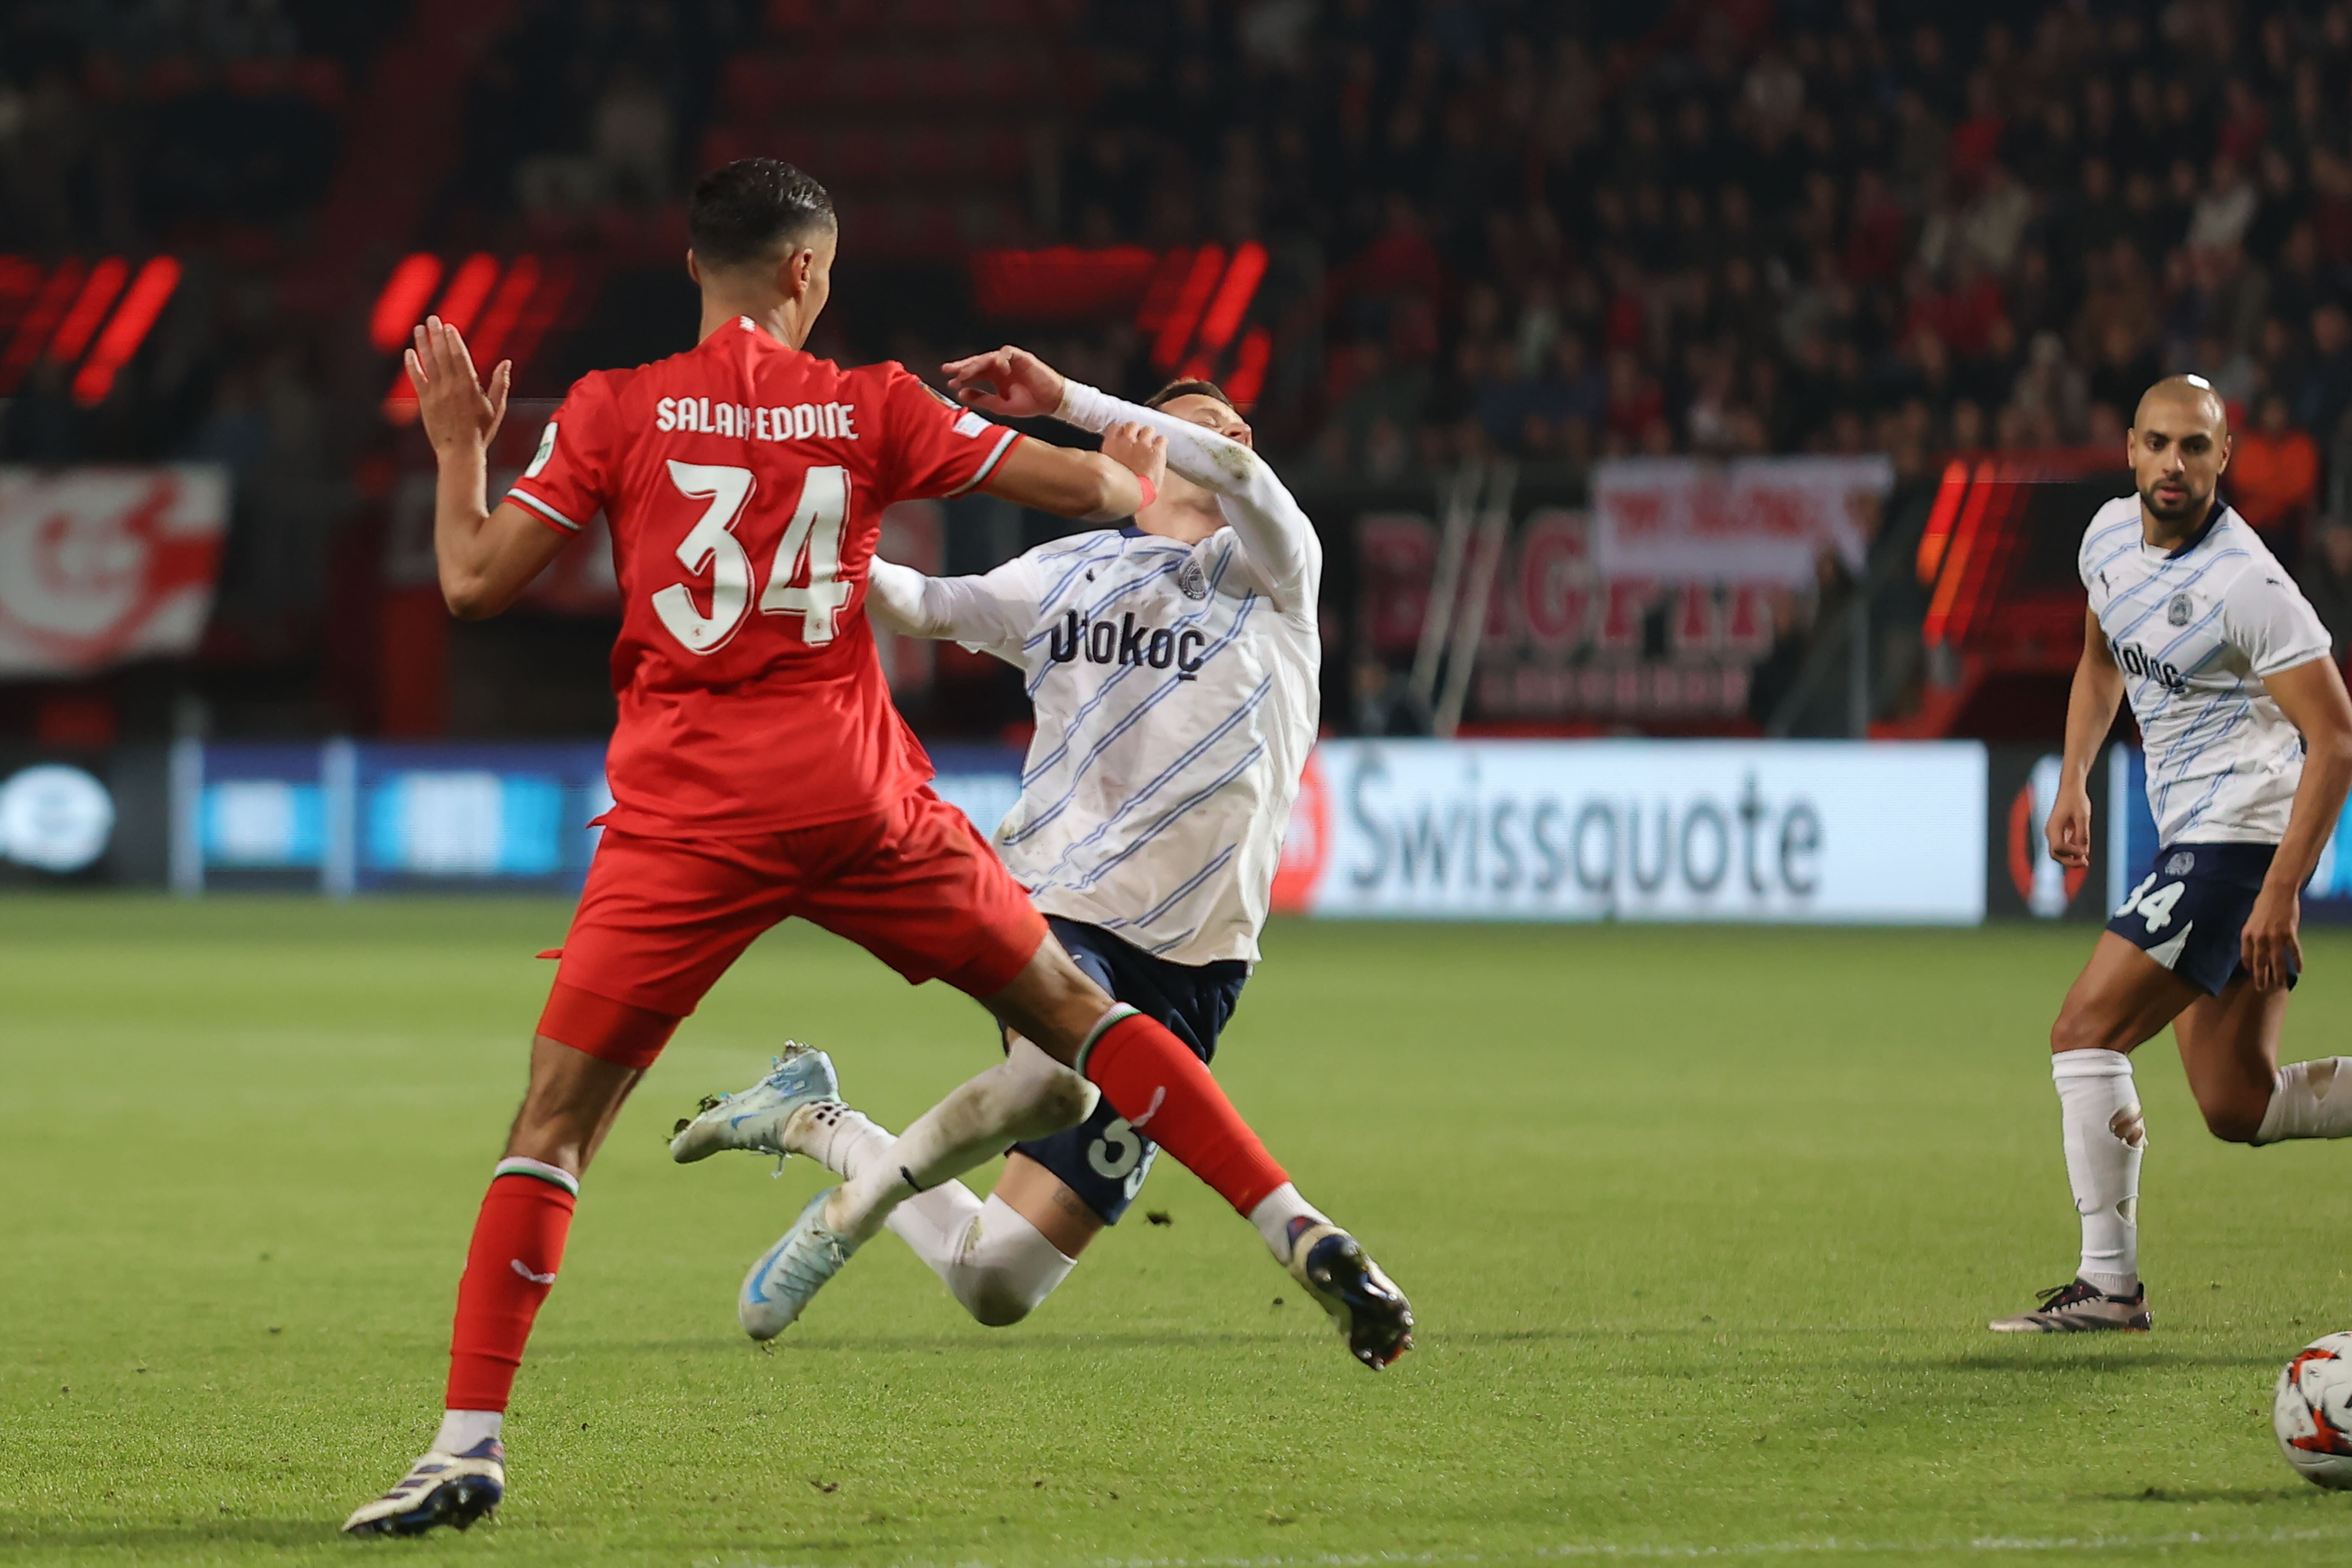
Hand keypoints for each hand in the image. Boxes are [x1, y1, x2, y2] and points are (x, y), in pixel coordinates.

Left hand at [406, 316, 509, 456]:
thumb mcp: (497, 408)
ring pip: (428, 363)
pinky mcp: (425, 402)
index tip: (448, 326)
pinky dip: (412, 365)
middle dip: (436, 335)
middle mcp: (451, 386)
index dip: (453, 339)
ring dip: (422, 344)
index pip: (459, 356)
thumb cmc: (481, 432)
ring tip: (418, 329)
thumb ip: (500, 383)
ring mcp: (436, 394)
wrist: (461, 452)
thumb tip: (506, 363)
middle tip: (432, 319)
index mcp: (469, 386)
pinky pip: (416, 379)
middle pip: (442, 355)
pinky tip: (409, 353)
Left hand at [941, 345, 1064, 417]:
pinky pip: (1006, 353)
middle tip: (948, 370)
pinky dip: (1000, 360)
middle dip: (963, 366)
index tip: (949, 381)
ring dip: (976, 365)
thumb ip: (982, 399)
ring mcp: (1010, 361)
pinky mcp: (1022, 357)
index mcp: (996, 377)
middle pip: (978, 362)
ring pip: (988, 357)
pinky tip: (998, 370)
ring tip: (966, 374)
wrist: (1052, 402)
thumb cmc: (1029, 403)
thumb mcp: (1000, 405)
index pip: (975, 373)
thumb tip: (961, 393)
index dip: (962, 376)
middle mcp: (1001, 367)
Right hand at [1099, 422, 1165, 501]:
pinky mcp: (1157, 451)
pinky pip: (1163, 439)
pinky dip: (1162, 444)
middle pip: (1132, 425)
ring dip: (1150, 436)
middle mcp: (1127, 440)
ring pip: (1148, 429)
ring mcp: (1143, 444)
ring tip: (1150, 446)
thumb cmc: (1118, 487)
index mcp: (1111, 444)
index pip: (1115, 427)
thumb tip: (1112, 457)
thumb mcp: (1108, 468)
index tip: (1123, 438)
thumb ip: (1111, 458)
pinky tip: (1161, 450)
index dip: (1121, 432)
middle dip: (1136, 432)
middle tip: (1138, 443)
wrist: (1133, 495)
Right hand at [2044, 784, 2091, 869]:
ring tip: (2086, 862)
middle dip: (2069, 861)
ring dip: (2071, 858)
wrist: (2071, 788)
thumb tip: (2084, 852)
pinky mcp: (2060, 831)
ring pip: (2059, 852)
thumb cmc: (2076, 800)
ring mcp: (2055, 832)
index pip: (2058, 848)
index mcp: (2053, 827)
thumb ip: (2082, 834)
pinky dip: (2073, 852)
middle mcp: (2051, 832)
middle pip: (2056, 854)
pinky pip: (2064, 846)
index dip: (2071, 853)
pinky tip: (2084, 854)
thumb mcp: (2083, 817)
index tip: (2084, 853)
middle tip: (2085, 864)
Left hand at [2242, 883, 2302, 990]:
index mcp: (2247, 934)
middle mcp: (2259, 937)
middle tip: (2261, 988)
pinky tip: (2299, 970)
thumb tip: (2254, 949)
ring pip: (2276, 961)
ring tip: (2280, 984)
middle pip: (2260, 963)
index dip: (2249, 967)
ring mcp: (2274, 936)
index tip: (2251, 974)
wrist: (2277, 891)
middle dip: (2260, 977)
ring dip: (2278, 974)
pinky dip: (2297, 962)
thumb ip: (2252, 936)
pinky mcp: (2289, 933)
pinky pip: (2293, 951)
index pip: (2246, 957)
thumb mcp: (2252, 921)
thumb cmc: (2264, 905)